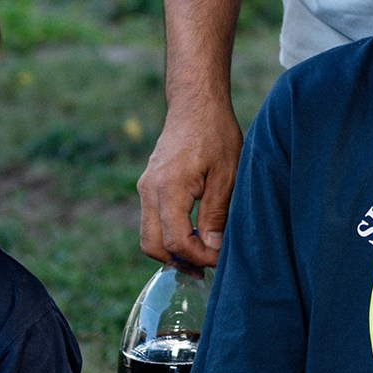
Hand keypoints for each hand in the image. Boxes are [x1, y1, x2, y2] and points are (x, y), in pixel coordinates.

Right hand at [136, 97, 243, 265]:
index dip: (198, 257)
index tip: (219, 260)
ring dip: (173, 250)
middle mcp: (149, 191)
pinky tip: (194, 233)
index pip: (176, 241)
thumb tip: (211, 250)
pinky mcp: (149, 185)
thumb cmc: (215, 134)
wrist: (195, 104)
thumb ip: (216, 214)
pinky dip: (169, 235)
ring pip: (149, 236)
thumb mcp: (226, 175)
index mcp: (168, 188)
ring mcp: (146, 187)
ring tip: (202, 254)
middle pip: (152, 246)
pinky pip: (152, 221)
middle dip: (179, 262)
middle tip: (206, 268)